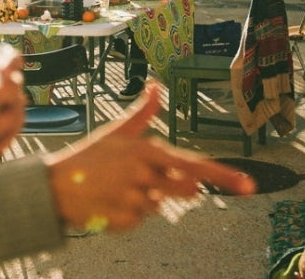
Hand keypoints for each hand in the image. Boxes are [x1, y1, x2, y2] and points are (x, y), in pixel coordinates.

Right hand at [45, 82, 254, 231]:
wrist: (54, 185)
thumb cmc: (89, 156)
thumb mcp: (117, 131)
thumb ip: (143, 112)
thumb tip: (155, 84)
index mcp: (148, 151)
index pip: (195, 165)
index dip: (225, 175)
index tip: (249, 185)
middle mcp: (146, 176)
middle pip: (185, 190)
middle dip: (174, 187)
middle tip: (144, 178)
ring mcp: (136, 200)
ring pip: (160, 206)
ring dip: (145, 200)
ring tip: (117, 187)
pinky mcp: (126, 221)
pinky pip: (141, 221)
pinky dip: (129, 214)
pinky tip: (110, 202)